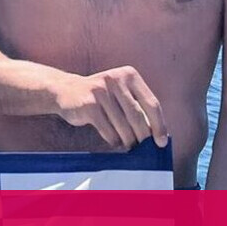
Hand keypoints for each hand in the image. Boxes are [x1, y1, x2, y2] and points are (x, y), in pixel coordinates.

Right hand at [52, 66, 168, 149]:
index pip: (151, 103)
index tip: (161, 142)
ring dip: (128, 140)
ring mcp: (100, 91)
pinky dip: (113, 140)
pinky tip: (115, 142)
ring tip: (129, 147)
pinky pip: (107, 129)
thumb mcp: (120, 94)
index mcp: (129, 75)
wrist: (65, 90)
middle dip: (143, 136)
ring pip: (122, 125)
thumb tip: (157, 135)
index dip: (159, 125)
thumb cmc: (101, 97)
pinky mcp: (88, 104)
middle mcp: (115, 79)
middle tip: (144, 150)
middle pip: (137, 116)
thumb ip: (138, 107)